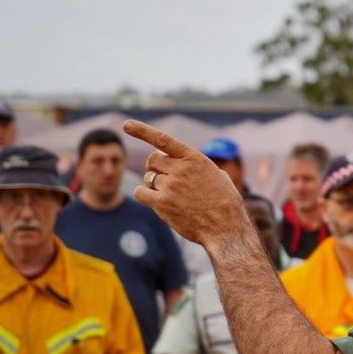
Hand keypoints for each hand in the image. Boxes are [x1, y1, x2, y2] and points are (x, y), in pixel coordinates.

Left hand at [124, 120, 249, 248]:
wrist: (226, 228)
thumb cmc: (226, 204)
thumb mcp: (219, 177)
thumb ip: (199, 167)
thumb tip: (187, 165)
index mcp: (195, 159)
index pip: (163, 140)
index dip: (143, 131)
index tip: (126, 125)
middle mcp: (181, 169)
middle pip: (153, 160)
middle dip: (155, 167)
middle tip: (164, 178)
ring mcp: (171, 185)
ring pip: (148, 177)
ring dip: (154, 185)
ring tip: (170, 195)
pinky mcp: (163, 203)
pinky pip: (141, 193)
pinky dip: (145, 195)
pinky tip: (157, 201)